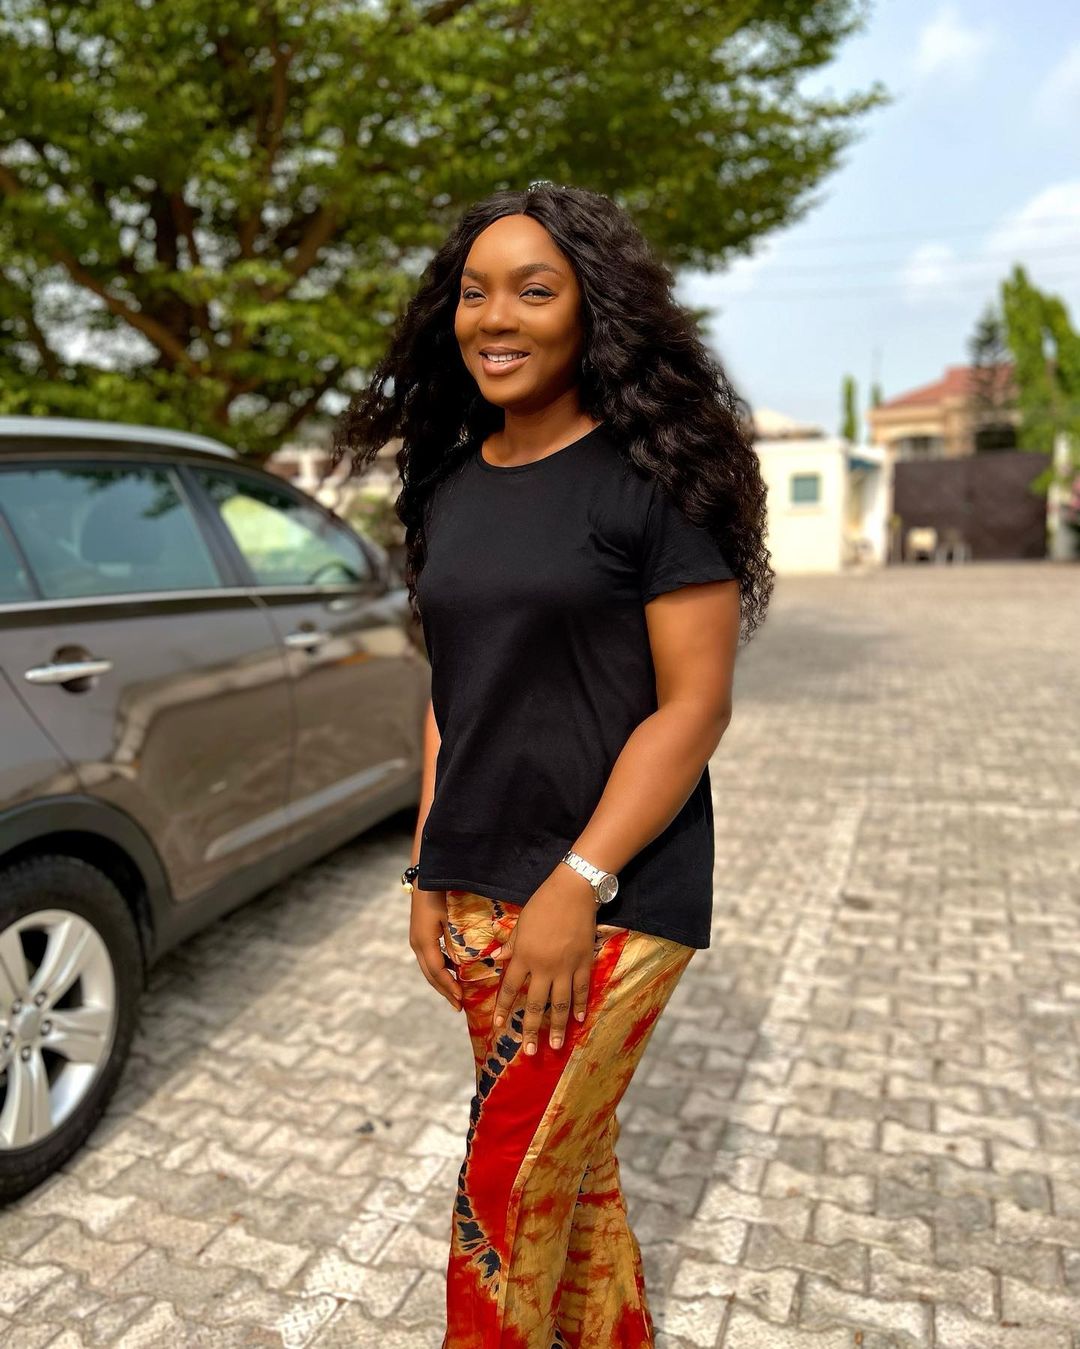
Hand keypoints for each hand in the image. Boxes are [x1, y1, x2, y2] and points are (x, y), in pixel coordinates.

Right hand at [409, 887, 461, 1012]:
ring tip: (456, 992)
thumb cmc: (441, 894)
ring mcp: (416, 939)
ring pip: (428, 967)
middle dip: (444, 990)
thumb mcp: (451, 917)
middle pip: (430, 975)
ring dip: (441, 981)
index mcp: (425, 942)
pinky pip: (429, 957)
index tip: (462, 1000)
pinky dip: (440, 968)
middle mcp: (417, 943)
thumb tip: (473, 959)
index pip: (437, 972)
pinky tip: (452, 970)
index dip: (449, 988)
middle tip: (459, 1005)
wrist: (425, 876)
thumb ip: (460, 938)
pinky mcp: (419, 934)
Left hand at [490, 866, 596, 1052]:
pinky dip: (580, 1006)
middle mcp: (543, 966)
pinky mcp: (583, 962)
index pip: (510, 988)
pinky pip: (581, 990)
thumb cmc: (543, 903)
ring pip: (560, 1004)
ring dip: (558, 1027)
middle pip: (535, 1004)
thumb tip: (498, 959)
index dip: (504, 1008)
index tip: (500, 1026)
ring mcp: (565, 967)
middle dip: (531, 1029)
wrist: (572, 891)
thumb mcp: (521, 923)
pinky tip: (579, 1021)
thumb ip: (512, 944)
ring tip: (556, 1046)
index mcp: (524, 955)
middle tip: (529, 1052)